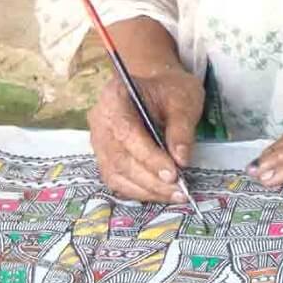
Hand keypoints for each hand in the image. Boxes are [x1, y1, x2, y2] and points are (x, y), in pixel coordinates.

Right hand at [88, 66, 203, 201]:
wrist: (158, 86)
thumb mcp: (183, 100)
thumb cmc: (170, 90)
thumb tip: (181, 160)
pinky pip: (117, 180)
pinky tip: (161, 193)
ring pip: (116, 174)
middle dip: (150, 179)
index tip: (173, 173)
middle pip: (119, 158)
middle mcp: (100, 120)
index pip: (127, 133)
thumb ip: (181, 128)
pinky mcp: (105, 157)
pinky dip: (139, 190)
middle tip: (178, 190)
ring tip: (174, 195)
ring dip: (146, 189)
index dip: (149, 157)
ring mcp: (99, 141)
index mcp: (114, 97)